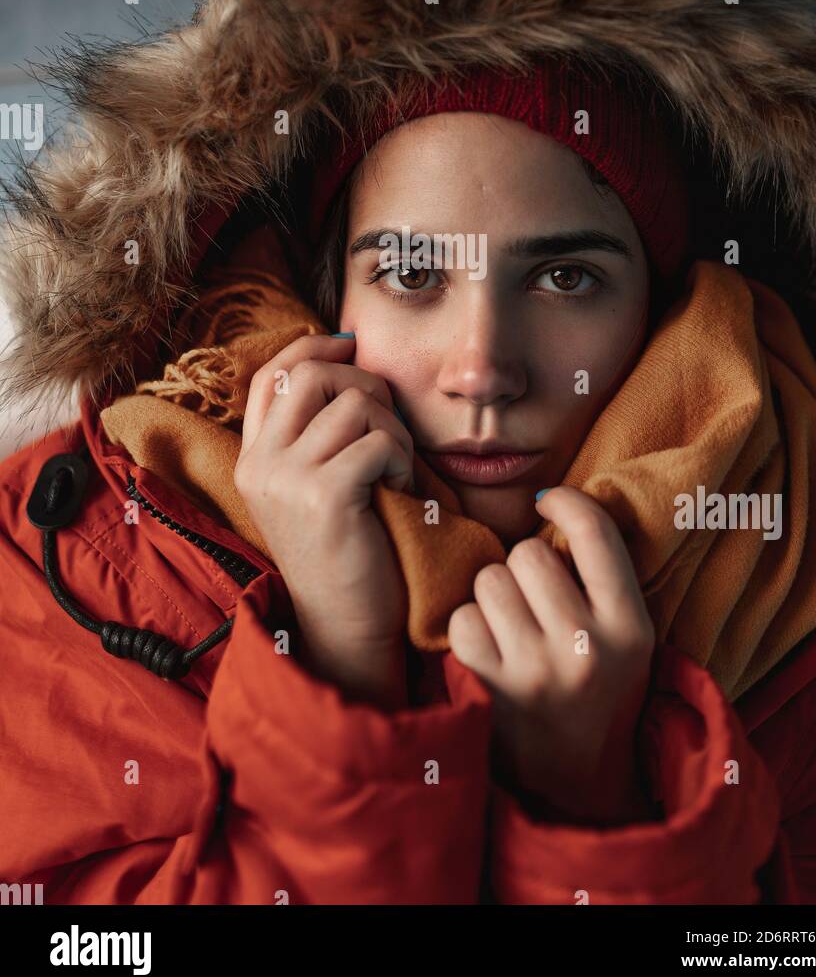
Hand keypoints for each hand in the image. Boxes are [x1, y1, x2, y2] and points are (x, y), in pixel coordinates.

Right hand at [234, 333, 413, 710]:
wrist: (347, 630)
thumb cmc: (346, 554)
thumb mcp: (313, 488)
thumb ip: (316, 434)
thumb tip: (348, 357)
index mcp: (251, 460)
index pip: (270, 375)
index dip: (312, 347)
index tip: (351, 346)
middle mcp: (259, 464)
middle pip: (313, 374)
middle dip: (366, 386)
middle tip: (389, 427)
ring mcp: (286, 479)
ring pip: (354, 403)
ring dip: (393, 429)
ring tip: (395, 469)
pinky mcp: (323, 495)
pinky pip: (378, 441)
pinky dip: (402, 460)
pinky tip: (400, 491)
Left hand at [447, 487, 655, 825]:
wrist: (575, 787)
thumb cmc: (596, 693)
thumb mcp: (626, 639)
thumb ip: (600, 579)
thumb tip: (552, 500)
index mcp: (630, 628)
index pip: (595, 533)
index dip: (565, 503)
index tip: (548, 504)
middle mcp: (586, 649)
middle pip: (529, 554)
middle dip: (523, 567)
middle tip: (532, 600)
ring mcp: (535, 672)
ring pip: (490, 581)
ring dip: (492, 596)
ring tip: (511, 628)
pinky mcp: (490, 690)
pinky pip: (461, 620)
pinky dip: (467, 629)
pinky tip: (487, 652)